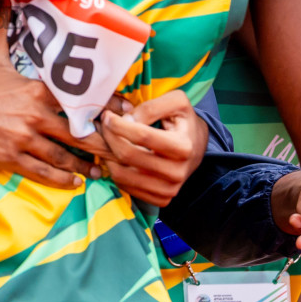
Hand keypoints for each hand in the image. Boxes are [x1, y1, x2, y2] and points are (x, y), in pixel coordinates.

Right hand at [0, 5, 104, 188]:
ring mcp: (23, 139)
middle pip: (79, 132)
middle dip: (103, 142)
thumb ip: (3, 26)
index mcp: (35, 90)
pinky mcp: (11, 159)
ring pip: (64, 156)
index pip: (79, 99)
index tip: (124, 111)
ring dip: (85, 164)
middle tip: (122, 146)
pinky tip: (75, 181)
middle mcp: (34, 115)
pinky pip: (44, 171)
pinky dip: (62, 178)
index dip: (104, 107)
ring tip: (100, 169)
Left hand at [93, 91, 203, 206]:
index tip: (107, 116)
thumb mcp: (176, 102)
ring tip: (108, 140)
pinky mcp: (160, 199)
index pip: (142, 136)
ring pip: (122, 175)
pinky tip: (116, 155)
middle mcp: (177, 172)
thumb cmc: (184, 121)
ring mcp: (169, 189)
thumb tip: (127, 120)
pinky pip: (125, 187)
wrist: (197, 147)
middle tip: (103, 125)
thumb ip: (152, 107)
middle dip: (109, 137)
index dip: (119, 124)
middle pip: (128, 155)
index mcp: (183, 147)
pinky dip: (115, 170)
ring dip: (107, 155)